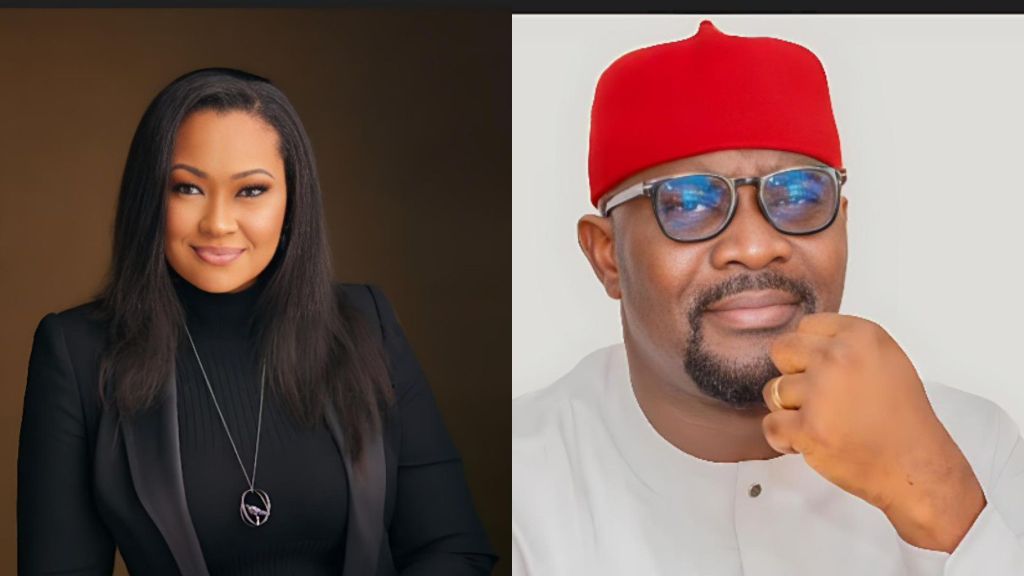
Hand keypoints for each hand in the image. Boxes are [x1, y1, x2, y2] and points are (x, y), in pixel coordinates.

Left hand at [761, 313, 985, 551]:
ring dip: (790, 409)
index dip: (809, 352)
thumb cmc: (904, 421)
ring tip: (823, 422)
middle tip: (816, 396)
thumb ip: (847, 346)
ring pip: (774, 390)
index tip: (820, 369)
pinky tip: (811, 440)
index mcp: (862, 336)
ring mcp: (821, 392)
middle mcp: (840, 358)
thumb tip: (807, 345)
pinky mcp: (808, 427)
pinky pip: (771, 424)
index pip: (807, 325)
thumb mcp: (886, 361)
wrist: (917, 467)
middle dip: (792, 374)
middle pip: (782, 350)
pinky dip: (785, 437)